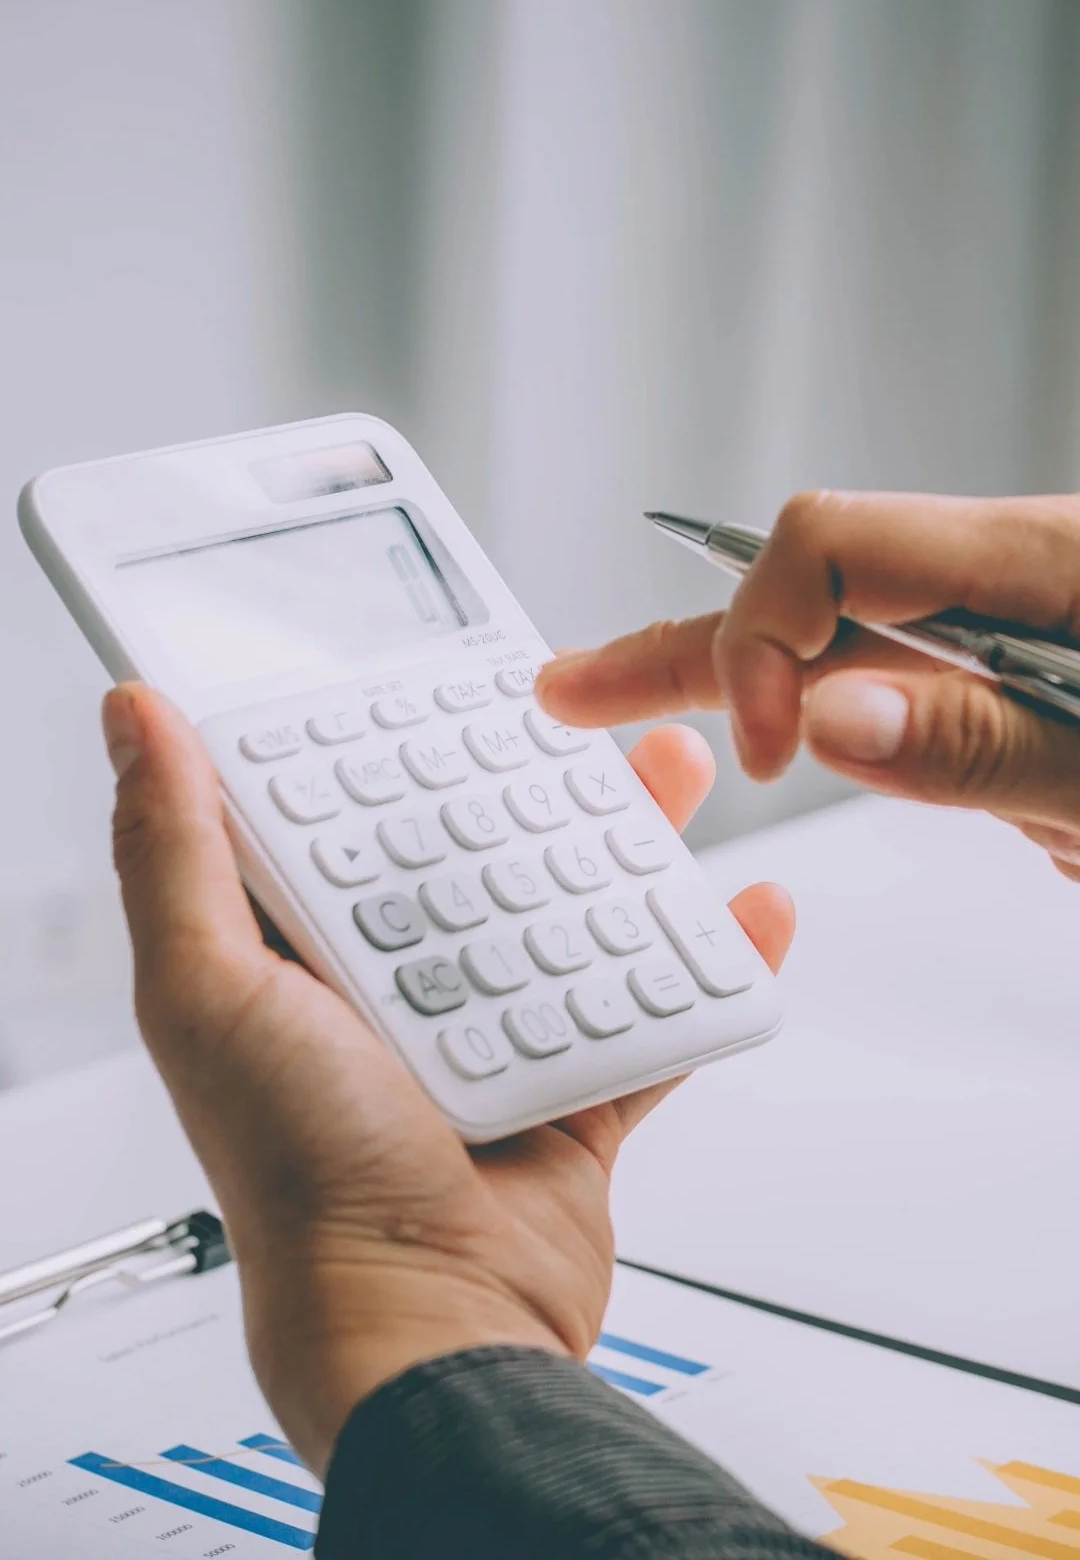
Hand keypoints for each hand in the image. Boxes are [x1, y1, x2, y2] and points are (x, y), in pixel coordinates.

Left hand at [102, 685, 793, 1474]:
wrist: (432, 1329)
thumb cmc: (304, 1178)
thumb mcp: (209, 993)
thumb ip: (173, 853)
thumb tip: (133, 720)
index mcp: (307, 959)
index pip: (354, 819)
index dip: (396, 743)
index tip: (444, 678)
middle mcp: (398, 992)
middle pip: (481, 852)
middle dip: (537, 779)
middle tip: (585, 717)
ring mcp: (494, 1043)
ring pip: (575, 914)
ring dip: (632, 845)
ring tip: (674, 776)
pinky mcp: (573, 1094)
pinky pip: (655, 1013)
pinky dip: (708, 962)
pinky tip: (745, 912)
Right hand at [538, 491, 1079, 879]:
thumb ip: (979, 742)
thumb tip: (827, 716)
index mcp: (1042, 560)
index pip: (829, 548)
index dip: (754, 643)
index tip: (762, 760)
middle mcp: (1009, 581)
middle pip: (805, 585)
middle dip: (685, 644)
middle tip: (577, 690)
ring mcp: (1006, 630)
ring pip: (835, 635)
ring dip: (728, 673)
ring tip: (621, 696)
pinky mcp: (1004, 682)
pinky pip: (884, 677)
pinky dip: (805, 704)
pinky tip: (762, 724)